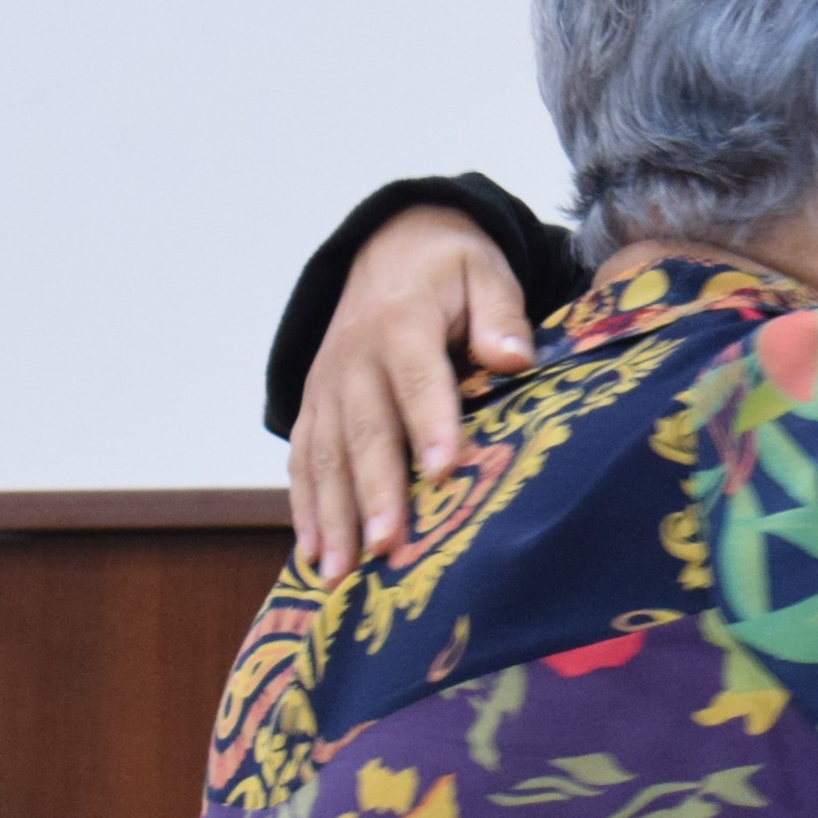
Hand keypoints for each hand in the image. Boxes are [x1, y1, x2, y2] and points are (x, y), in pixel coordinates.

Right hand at [287, 205, 531, 574]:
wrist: (391, 246)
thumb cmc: (451, 271)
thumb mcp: (484, 273)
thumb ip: (499, 313)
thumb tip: (514, 357)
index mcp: (402, 324)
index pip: (419, 379)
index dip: (430, 424)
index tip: (443, 470)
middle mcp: (354, 359)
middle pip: (365, 431)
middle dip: (375, 491)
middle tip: (387, 545)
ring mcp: (327, 387)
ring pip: (327, 455)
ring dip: (332, 515)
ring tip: (341, 571)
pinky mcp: (315, 407)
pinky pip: (304, 461)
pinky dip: (305, 509)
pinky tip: (315, 556)